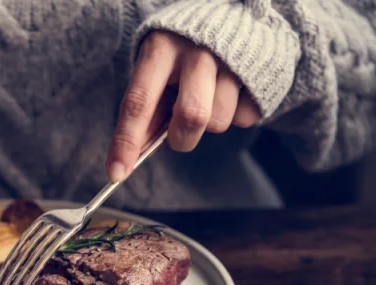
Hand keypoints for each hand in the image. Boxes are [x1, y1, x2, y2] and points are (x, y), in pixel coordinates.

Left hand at [106, 31, 260, 181]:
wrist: (230, 20)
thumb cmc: (180, 55)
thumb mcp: (156, 69)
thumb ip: (148, 107)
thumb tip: (134, 153)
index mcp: (161, 49)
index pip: (139, 102)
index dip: (126, 141)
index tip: (116, 173)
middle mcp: (198, 51)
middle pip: (191, 116)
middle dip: (181, 138)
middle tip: (177, 134)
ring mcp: (232, 61)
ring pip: (219, 122)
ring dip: (208, 123)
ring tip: (207, 98)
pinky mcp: (260, 72)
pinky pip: (244, 118)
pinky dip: (234, 114)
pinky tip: (229, 92)